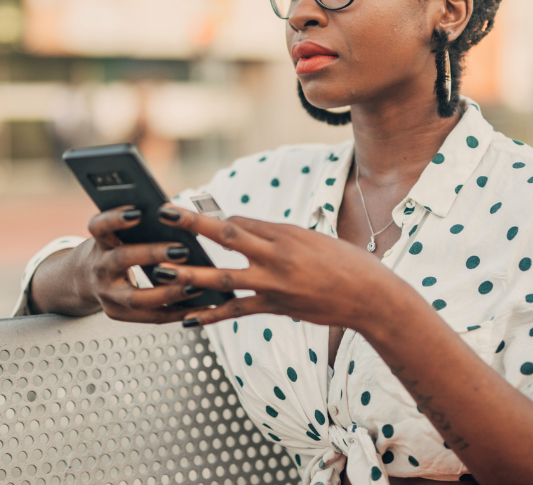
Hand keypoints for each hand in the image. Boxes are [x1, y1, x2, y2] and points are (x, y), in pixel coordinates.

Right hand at [77, 206, 210, 322]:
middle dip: (152, 254)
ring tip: (196, 286)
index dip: (115, 219)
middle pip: (122, 259)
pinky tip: (199, 307)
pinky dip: (176, 313)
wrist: (84, 278)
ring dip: (169, 293)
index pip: (99, 227)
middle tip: (182, 249)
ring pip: (136, 298)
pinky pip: (150, 317)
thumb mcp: (116, 234)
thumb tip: (179, 217)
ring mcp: (106, 294)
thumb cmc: (113, 248)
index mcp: (99, 242)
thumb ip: (139, 228)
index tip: (138, 212)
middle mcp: (99, 268)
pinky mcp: (117, 313)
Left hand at [153, 205, 400, 328]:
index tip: (188, 213)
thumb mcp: (312, 239)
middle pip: (227, 235)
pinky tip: (189, 318)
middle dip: (193, 224)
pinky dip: (212, 314)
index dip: (213, 219)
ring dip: (190, 272)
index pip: (240, 221)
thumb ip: (277, 237)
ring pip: (223, 276)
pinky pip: (237, 310)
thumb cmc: (345, 263)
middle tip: (164, 214)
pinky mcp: (276, 307)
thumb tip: (246, 232)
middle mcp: (277, 255)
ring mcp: (274, 284)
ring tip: (161, 268)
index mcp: (286, 233)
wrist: (371, 297)